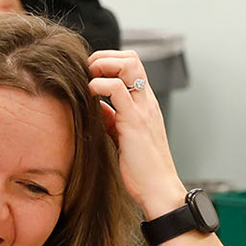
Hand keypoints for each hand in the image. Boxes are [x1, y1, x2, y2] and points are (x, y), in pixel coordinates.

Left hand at [87, 51, 184, 214]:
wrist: (158, 189)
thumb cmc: (142, 168)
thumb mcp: (122, 136)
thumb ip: (111, 118)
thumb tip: (95, 106)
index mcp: (145, 104)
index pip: (132, 65)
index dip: (109, 61)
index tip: (91, 73)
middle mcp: (146, 101)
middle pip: (132, 58)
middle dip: (104, 56)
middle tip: (86, 72)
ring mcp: (143, 109)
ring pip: (128, 65)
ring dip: (102, 65)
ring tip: (88, 78)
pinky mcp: (135, 121)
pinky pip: (118, 89)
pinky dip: (100, 84)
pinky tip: (90, 94)